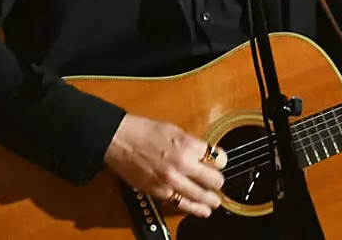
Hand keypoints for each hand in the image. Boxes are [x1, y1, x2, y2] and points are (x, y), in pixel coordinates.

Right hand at [104, 115, 227, 217]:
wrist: (120, 140)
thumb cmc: (145, 131)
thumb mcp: (176, 130)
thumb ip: (192, 144)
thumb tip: (205, 155)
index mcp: (188, 145)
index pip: (218, 159)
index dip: (221, 161)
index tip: (220, 163)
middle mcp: (183, 164)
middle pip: (214, 180)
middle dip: (218, 182)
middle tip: (217, 182)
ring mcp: (171, 181)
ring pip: (200, 196)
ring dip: (211, 199)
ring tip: (215, 202)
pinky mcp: (159, 192)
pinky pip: (181, 204)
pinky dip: (194, 209)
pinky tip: (203, 211)